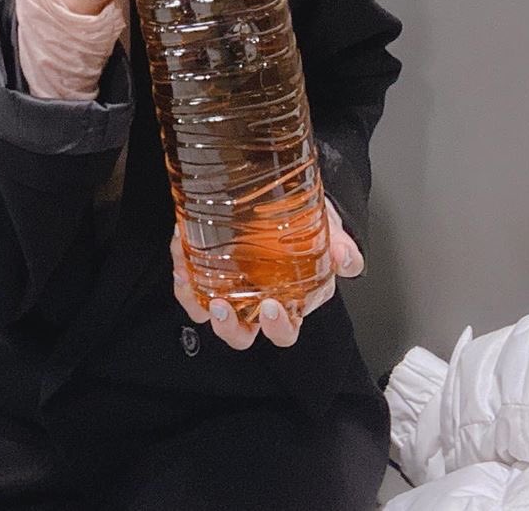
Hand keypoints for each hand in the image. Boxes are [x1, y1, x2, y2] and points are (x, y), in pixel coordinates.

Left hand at [170, 199, 364, 349]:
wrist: (282, 194)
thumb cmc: (307, 220)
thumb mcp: (328, 228)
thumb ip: (340, 246)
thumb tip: (348, 260)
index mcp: (289, 301)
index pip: (284, 332)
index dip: (279, 329)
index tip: (274, 308)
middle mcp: (255, 302)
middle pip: (240, 333)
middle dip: (229, 327)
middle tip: (223, 306)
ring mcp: (229, 287)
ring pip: (207, 311)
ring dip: (196, 300)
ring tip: (189, 276)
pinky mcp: (206, 269)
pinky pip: (189, 282)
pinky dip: (182, 274)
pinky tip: (180, 252)